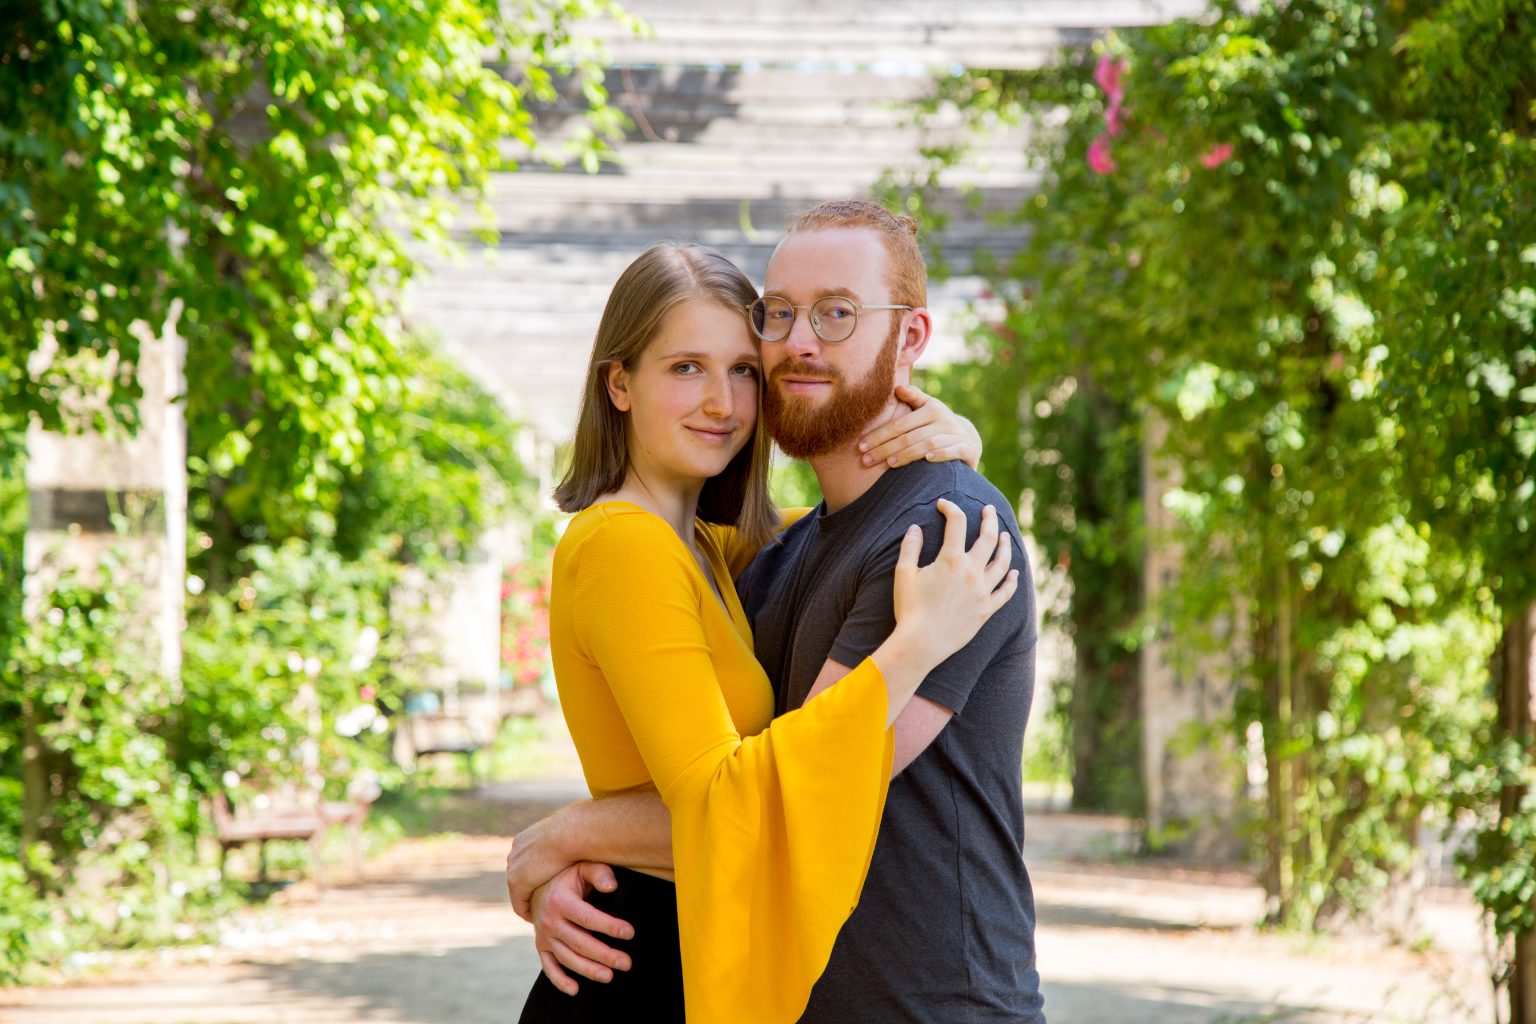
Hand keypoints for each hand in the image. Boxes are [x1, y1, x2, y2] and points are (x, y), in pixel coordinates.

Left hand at [506, 812, 577, 920]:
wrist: (573, 832)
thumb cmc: (582, 832)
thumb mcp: (574, 836)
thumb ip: (571, 843)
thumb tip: (582, 844)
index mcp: (528, 838)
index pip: (526, 861)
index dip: (535, 875)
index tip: (545, 886)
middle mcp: (517, 850)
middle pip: (519, 875)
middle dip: (529, 889)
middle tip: (542, 902)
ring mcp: (514, 865)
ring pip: (518, 890)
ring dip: (529, 902)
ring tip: (541, 914)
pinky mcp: (517, 881)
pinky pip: (519, 903)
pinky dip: (528, 912)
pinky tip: (539, 919)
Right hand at [531, 862, 634, 995]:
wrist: (537, 883)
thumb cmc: (568, 875)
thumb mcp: (581, 867)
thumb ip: (599, 873)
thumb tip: (613, 886)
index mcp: (561, 901)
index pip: (588, 918)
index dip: (609, 926)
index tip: (630, 933)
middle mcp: (550, 921)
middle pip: (580, 942)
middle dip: (604, 955)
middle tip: (626, 963)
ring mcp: (544, 936)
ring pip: (567, 958)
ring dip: (588, 970)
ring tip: (609, 977)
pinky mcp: (542, 946)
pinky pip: (548, 967)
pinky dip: (559, 981)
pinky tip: (575, 990)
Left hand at [857, 384, 981, 468]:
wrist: (968, 438)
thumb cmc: (938, 423)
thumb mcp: (927, 408)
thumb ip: (913, 398)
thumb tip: (896, 387)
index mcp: (931, 410)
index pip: (899, 424)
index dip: (879, 435)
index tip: (861, 446)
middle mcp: (944, 420)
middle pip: (910, 436)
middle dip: (886, 449)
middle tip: (867, 460)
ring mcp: (956, 434)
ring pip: (928, 444)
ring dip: (908, 454)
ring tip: (890, 463)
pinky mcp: (967, 448)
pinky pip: (953, 451)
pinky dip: (941, 454)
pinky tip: (926, 460)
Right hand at [892, 499, 1017, 667]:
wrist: (921, 643)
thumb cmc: (909, 608)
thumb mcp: (903, 573)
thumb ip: (910, 547)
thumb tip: (914, 527)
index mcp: (951, 559)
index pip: (956, 522)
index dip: (950, 508)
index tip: (944, 504)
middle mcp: (972, 571)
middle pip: (988, 537)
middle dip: (989, 519)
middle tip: (989, 510)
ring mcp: (982, 591)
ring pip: (1002, 562)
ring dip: (1005, 545)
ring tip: (1004, 536)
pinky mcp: (986, 609)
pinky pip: (1005, 593)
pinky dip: (1012, 581)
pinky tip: (1014, 573)